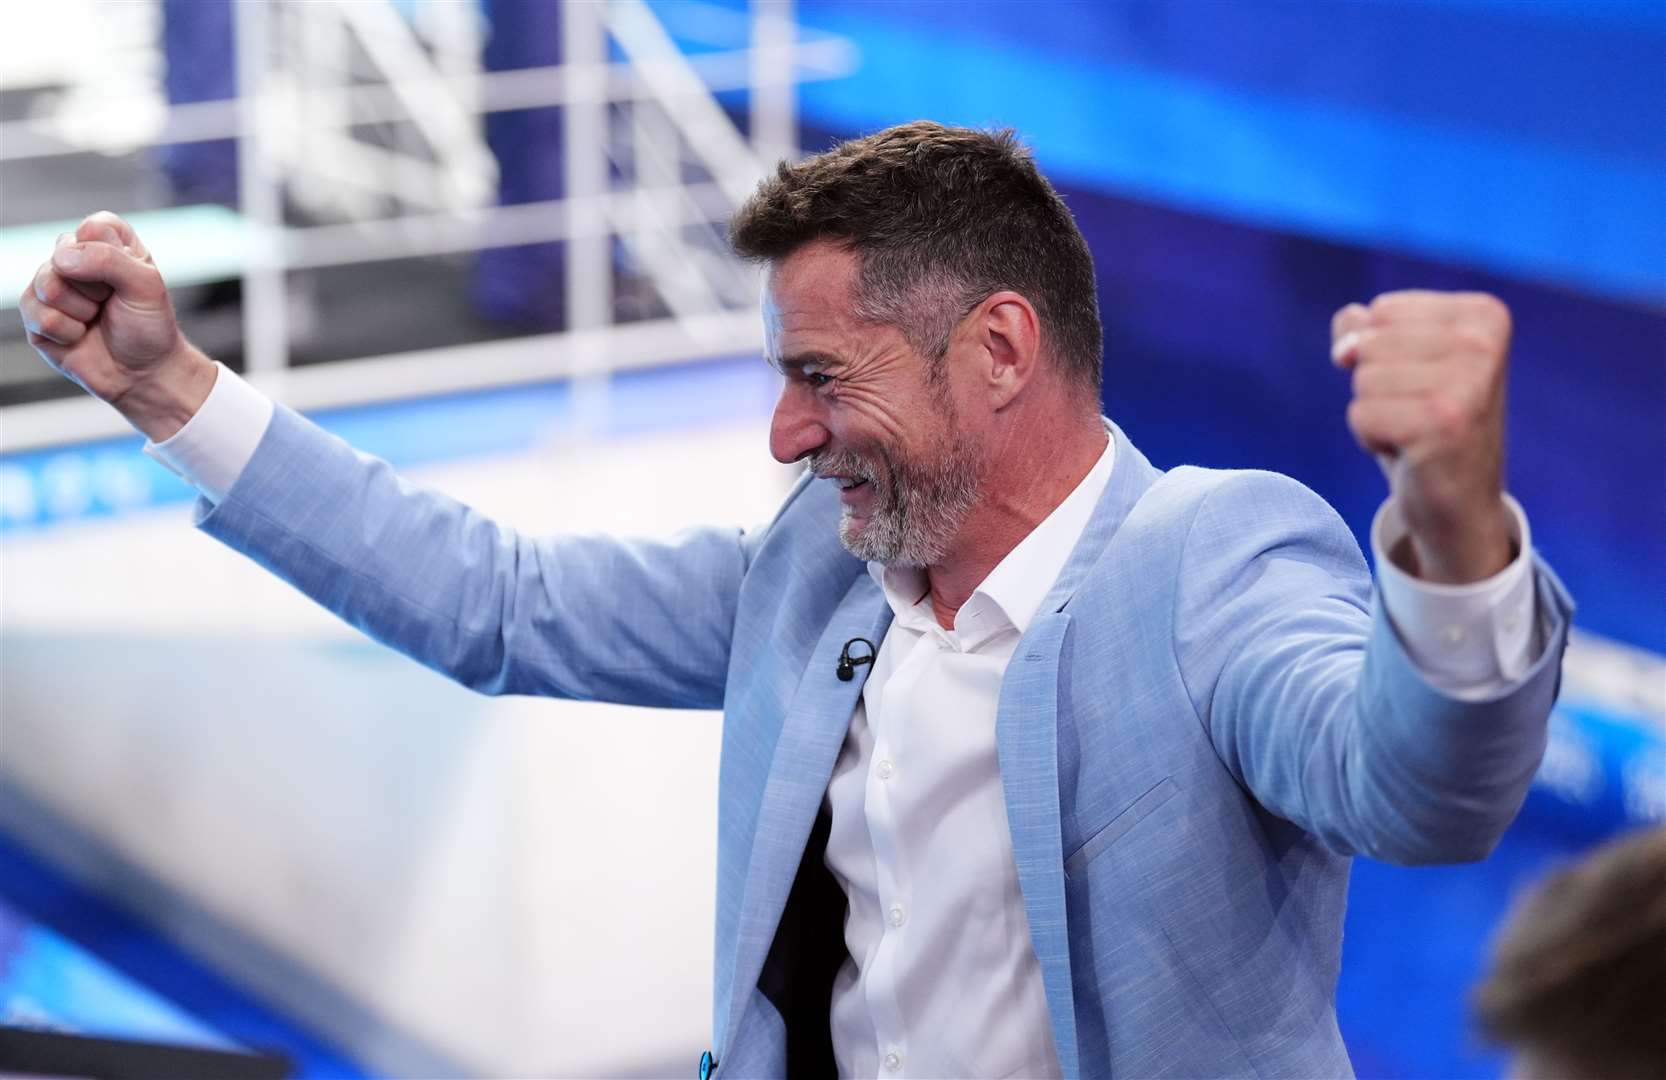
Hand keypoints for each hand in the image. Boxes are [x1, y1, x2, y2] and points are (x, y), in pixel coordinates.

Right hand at [18, 210, 214, 440]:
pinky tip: (80, 335)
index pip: (94, 227)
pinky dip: (67, 331)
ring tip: (95, 319)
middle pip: (64, 254)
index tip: (129, 278)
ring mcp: (52, 286)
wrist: (143, 373)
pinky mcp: (36, 315)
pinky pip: (38, 314)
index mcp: (109, 244)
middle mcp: (76, 260)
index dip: (111, 255)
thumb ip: (110, 260)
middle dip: (96, 287)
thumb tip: (61, 259)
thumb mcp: (147, 287)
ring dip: (81, 310)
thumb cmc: (149, 327)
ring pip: (48, 283)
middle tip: (111, 303)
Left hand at [1332, 290, 1514, 584]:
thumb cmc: (1424, 425)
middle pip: (1368, 344)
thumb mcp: (1399, 365)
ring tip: (1414, 433)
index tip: (1422, 385)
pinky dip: (1370, 438)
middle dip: (1375, 385)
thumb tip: (1347, 328)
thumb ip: (1365, 330)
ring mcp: (1467, 385)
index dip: (1382, 354)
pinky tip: (1409, 452)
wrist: (1460, 504)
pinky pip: (1361, 415)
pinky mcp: (1442, 425)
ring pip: (1362, 379)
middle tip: (1417, 414)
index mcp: (1484, 315)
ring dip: (1373, 413)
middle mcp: (1483, 343)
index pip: (1382, 310)